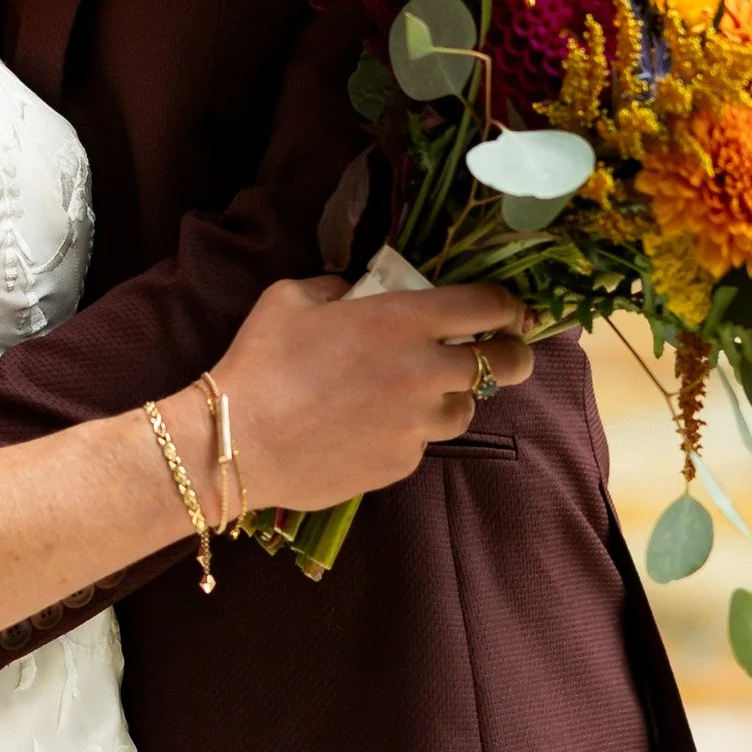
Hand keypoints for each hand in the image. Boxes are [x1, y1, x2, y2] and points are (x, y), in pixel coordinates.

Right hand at [208, 275, 532, 513]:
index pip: (488, 305)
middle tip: (505, 352)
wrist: (237, 443)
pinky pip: (422, 441)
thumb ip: (338, 288)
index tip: (510, 310)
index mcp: (403, 320)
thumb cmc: (260, 363)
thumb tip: (355, 292)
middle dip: (514, 354)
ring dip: (453, 396)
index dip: (509, 305)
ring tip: (419, 393)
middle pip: (505, 363)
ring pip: (465, 408)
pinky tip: (371, 427)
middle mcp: (424, 371)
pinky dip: (409, 431)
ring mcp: (418, 423)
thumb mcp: (292, 298)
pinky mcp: (403, 463)